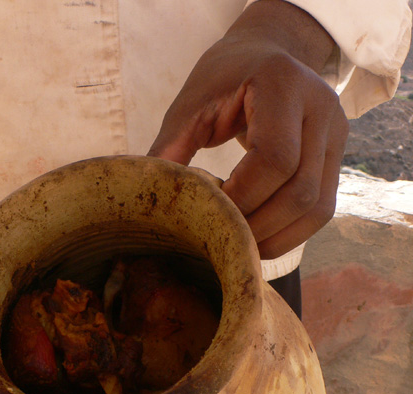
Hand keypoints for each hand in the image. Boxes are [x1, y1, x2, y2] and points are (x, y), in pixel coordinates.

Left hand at [148, 0, 348, 259]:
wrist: (264, 54)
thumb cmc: (222, 79)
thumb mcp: (190, 105)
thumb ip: (170, 150)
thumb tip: (148, 200)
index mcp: (283, 85)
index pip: (274, 158)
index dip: (242, 199)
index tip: (209, 216)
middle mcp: (321, 107)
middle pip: (300, 191)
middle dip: (258, 227)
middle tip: (221, 242)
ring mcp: (336, 133)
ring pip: (317, 208)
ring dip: (276, 238)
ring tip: (238, 247)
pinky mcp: (336, 157)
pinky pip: (321, 210)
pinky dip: (290, 234)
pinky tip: (259, 239)